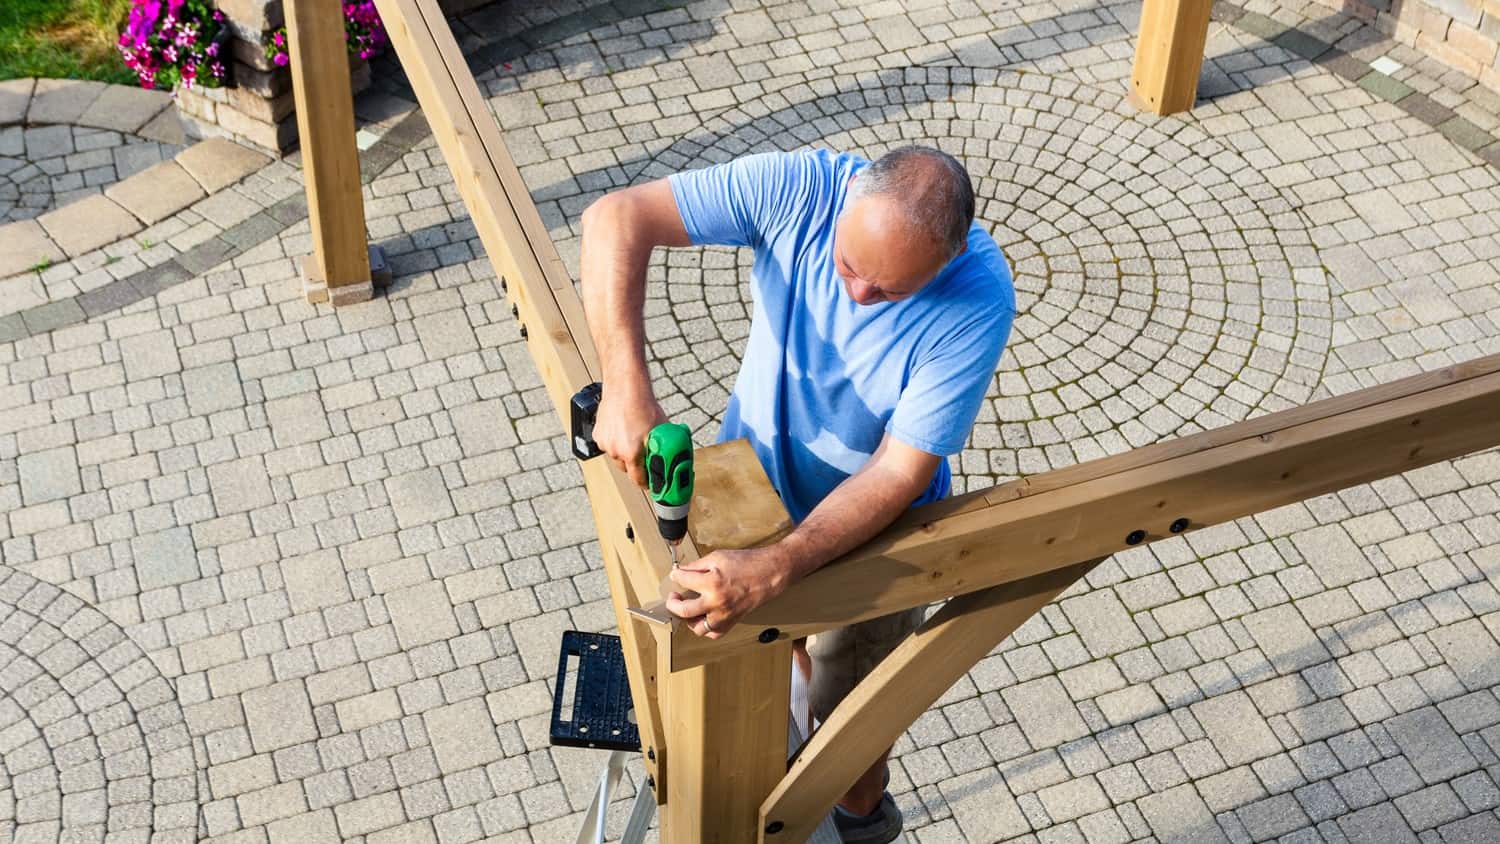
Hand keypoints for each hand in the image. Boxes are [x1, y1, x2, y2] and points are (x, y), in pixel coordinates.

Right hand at [594, 383, 665, 486]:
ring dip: (625, 451)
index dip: (646, 482)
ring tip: (634, 436)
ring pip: (617, 455)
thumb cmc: (644, 405)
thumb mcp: (662, 429)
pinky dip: (615, 440)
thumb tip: (675, 459)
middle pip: (626, 468)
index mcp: (632, 453)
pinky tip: (623, 429)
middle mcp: (616, 451)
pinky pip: (608, 444)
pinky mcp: (598, 434)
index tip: (651, 482)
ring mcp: (605, 443)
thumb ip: (665, 448)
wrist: (626, 387)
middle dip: (636, 465)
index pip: (638, 479)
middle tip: (645, 455)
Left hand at [664, 547, 789, 638]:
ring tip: (688, 608)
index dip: (676, 576)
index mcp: (712, 583)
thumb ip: (697, 566)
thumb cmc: (747, 563)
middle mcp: (717, 603)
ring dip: (688, 619)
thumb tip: (682, 571)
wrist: (770, 573)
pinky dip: (706, 628)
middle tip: (674, 597)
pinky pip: (713, 633)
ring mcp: (725, 616)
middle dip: (673, 603)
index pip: (683, 581)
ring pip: (697, 628)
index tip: (675, 574)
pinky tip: (704, 617)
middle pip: (684, 611)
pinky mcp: (732, 622)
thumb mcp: (718, 557)